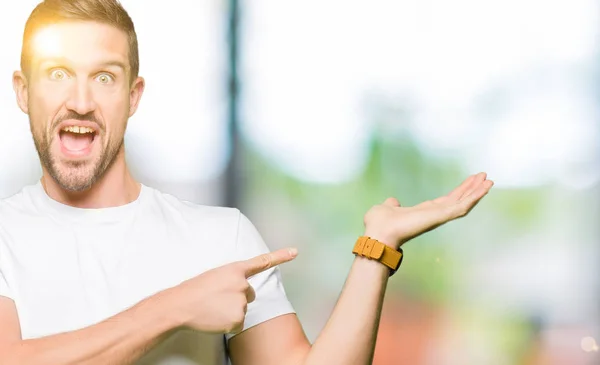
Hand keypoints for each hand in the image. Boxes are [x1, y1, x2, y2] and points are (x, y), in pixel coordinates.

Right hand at [165, 248, 297, 333]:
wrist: (180, 305)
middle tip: (218, 298)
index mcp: (235, 269)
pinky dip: (228, 324)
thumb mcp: (215, 276)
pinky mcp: (238, 318)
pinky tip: (215, 318)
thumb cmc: (195, 290)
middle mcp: (242, 283)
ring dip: (230, 311)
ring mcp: (241, 301)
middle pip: (250, 294)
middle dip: (238, 297)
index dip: (281, 256)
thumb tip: (243, 293)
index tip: (296, 251)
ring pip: (243, 309)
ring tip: (213, 308)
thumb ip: (233, 280)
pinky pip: (239, 323)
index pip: (262, 261)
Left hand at [363, 172, 493, 248]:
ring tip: (489, 180)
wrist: (378, 233)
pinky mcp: (440, 217)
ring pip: (464, 203)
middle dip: (471, 189)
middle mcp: (434, 215)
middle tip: (485, 177)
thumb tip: (392, 202)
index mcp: (424, 212)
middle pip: (458, 199)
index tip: (469, 181)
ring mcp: (438, 217)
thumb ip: (392, 204)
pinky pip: (462, 207)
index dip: (458, 191)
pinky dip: (474, 197)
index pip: (446, 200)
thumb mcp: (386, 208)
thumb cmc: (378, 224)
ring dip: (477, 192)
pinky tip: (484, 188)